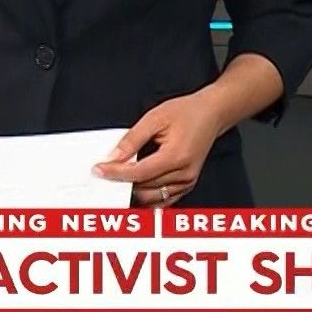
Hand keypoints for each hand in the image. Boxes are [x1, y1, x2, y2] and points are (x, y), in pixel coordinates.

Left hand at [92, 92, 226, 207]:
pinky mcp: (187, 185)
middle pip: (144, 188)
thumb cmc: (187, 112)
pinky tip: (137, 184)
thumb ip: (132, 139)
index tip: (99, 170)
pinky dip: (148, 194)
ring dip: (134, 189)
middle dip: (122, 180)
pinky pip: (163, 199)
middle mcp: (184, 173)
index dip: (116, 173)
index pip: (139, 173)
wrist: (211, 114)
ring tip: (121, 175)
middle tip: (107, 170)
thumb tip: (113, 156)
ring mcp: (187, 182)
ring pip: (152, 197)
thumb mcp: (155, 118)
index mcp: (176, 156)